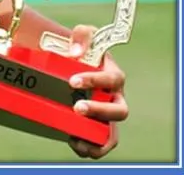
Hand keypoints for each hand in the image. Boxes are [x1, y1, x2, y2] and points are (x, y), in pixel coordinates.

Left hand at [66, 24, 126, 158]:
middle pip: (119, 110)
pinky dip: (90, 148)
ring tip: (77, 137)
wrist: (64, 62)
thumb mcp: (81, 35)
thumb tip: (76, 52)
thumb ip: (82, 35)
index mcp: (113, 75)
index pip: (112, 79)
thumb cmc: (77, 49)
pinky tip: (74, 144)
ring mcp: (105, 114)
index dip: (95, 80)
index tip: (73, 81)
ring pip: (112, 132)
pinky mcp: (95, 126)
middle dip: (99, 111)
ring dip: (98, 138)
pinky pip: (100, 142)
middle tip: (76, 107)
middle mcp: (114, 97)